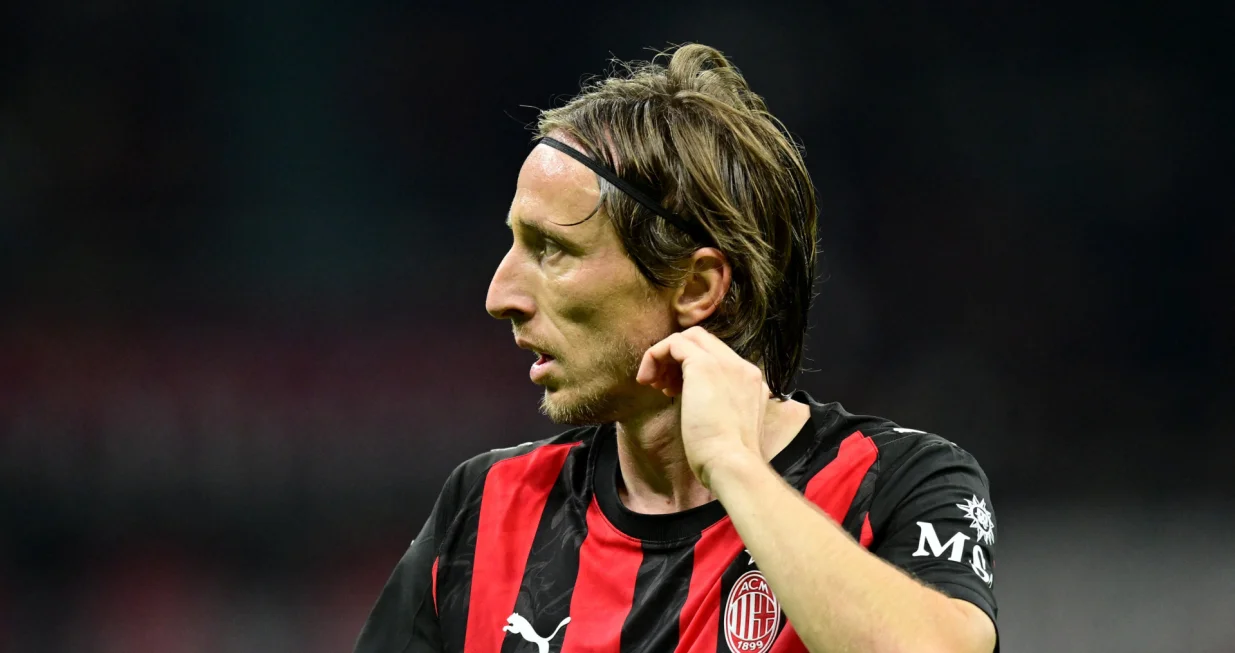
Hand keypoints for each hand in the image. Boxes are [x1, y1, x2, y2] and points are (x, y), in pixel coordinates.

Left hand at [635, 326, 768, 487]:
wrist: (733, 465)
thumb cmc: (726, 459)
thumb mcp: (729, 427)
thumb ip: (721, 407)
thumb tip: (700, 406)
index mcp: (751, 382)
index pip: (718, 357)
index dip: (691, 367)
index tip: (675, 390)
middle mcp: (742, 367)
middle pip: (704, 341)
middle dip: (677, 357)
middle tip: (661, 384)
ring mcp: (725, 364)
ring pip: (690, 337)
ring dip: (665, 356)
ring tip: (653, 384)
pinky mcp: (704, 365)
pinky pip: (674, 343)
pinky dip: (655, 356)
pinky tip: (647, 381)